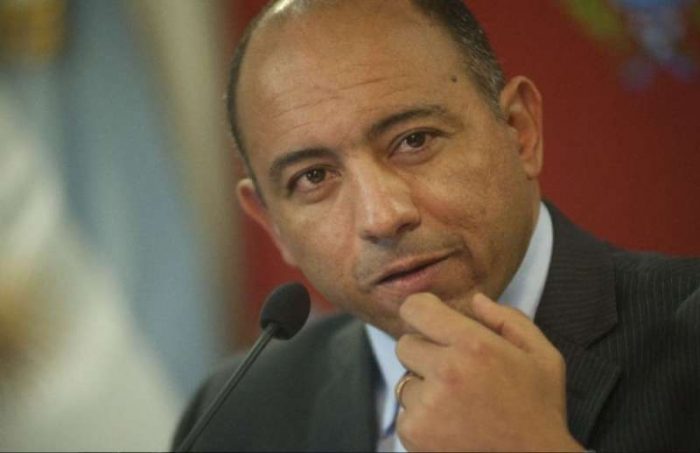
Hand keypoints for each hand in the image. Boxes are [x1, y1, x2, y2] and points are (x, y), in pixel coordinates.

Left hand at [395, 292, 582, 451]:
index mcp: (473, 345)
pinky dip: (422, 417)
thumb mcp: (542, 356)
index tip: (430, 320)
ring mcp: (427, 404)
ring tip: (457, 403)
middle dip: (425, 352)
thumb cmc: (539, 411)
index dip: (421, 311)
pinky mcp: (414, 432)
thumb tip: (475, 300)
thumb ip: (509, 320)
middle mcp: (446, 371)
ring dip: (424, 387)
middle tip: (453, 371)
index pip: (416, 309)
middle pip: (406, 344)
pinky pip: (405, 411)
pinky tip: (451, 424)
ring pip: (405, 380)